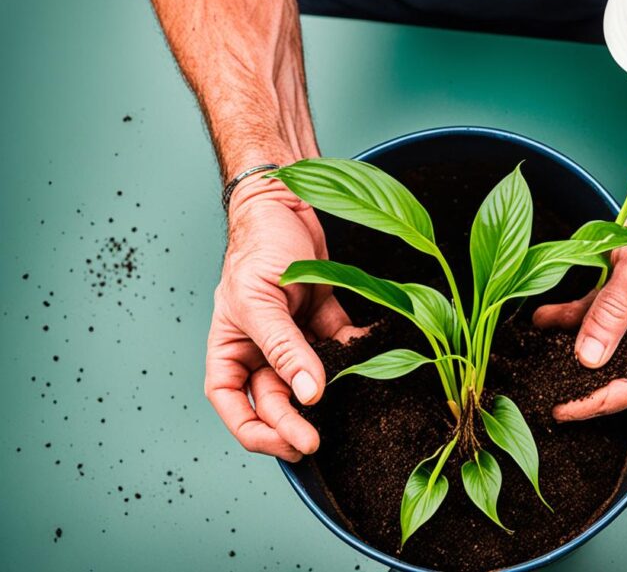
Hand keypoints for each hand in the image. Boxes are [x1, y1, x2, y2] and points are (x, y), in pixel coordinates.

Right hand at [205, 175, 364, 460]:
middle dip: (295, 424)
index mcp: (230, 349)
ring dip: (329, 397)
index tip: (291, 445)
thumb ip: (284, 349)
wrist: (285, 201)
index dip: (258, 433)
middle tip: (319, 441)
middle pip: (275, 402)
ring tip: (351, 411)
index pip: (236, 407)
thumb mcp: (261, 300)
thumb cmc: (257, 244)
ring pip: (310, 382)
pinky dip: (359, 356)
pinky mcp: (323, 321)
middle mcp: (260, 350)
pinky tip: (376, 357)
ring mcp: (294, 338)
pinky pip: (341, 349)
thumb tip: (308, 395)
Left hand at [534, 175, 626, 420]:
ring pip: (597, 346)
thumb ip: (616, 307)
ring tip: (531, 353)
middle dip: (574, 378)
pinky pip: (592, 318)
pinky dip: (567, 318)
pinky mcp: (623, 303)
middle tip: (536, 386)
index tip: (564, 409)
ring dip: (564, 346)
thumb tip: (589, 356)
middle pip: (613, 373)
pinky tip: (543, 318)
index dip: (599, 401)